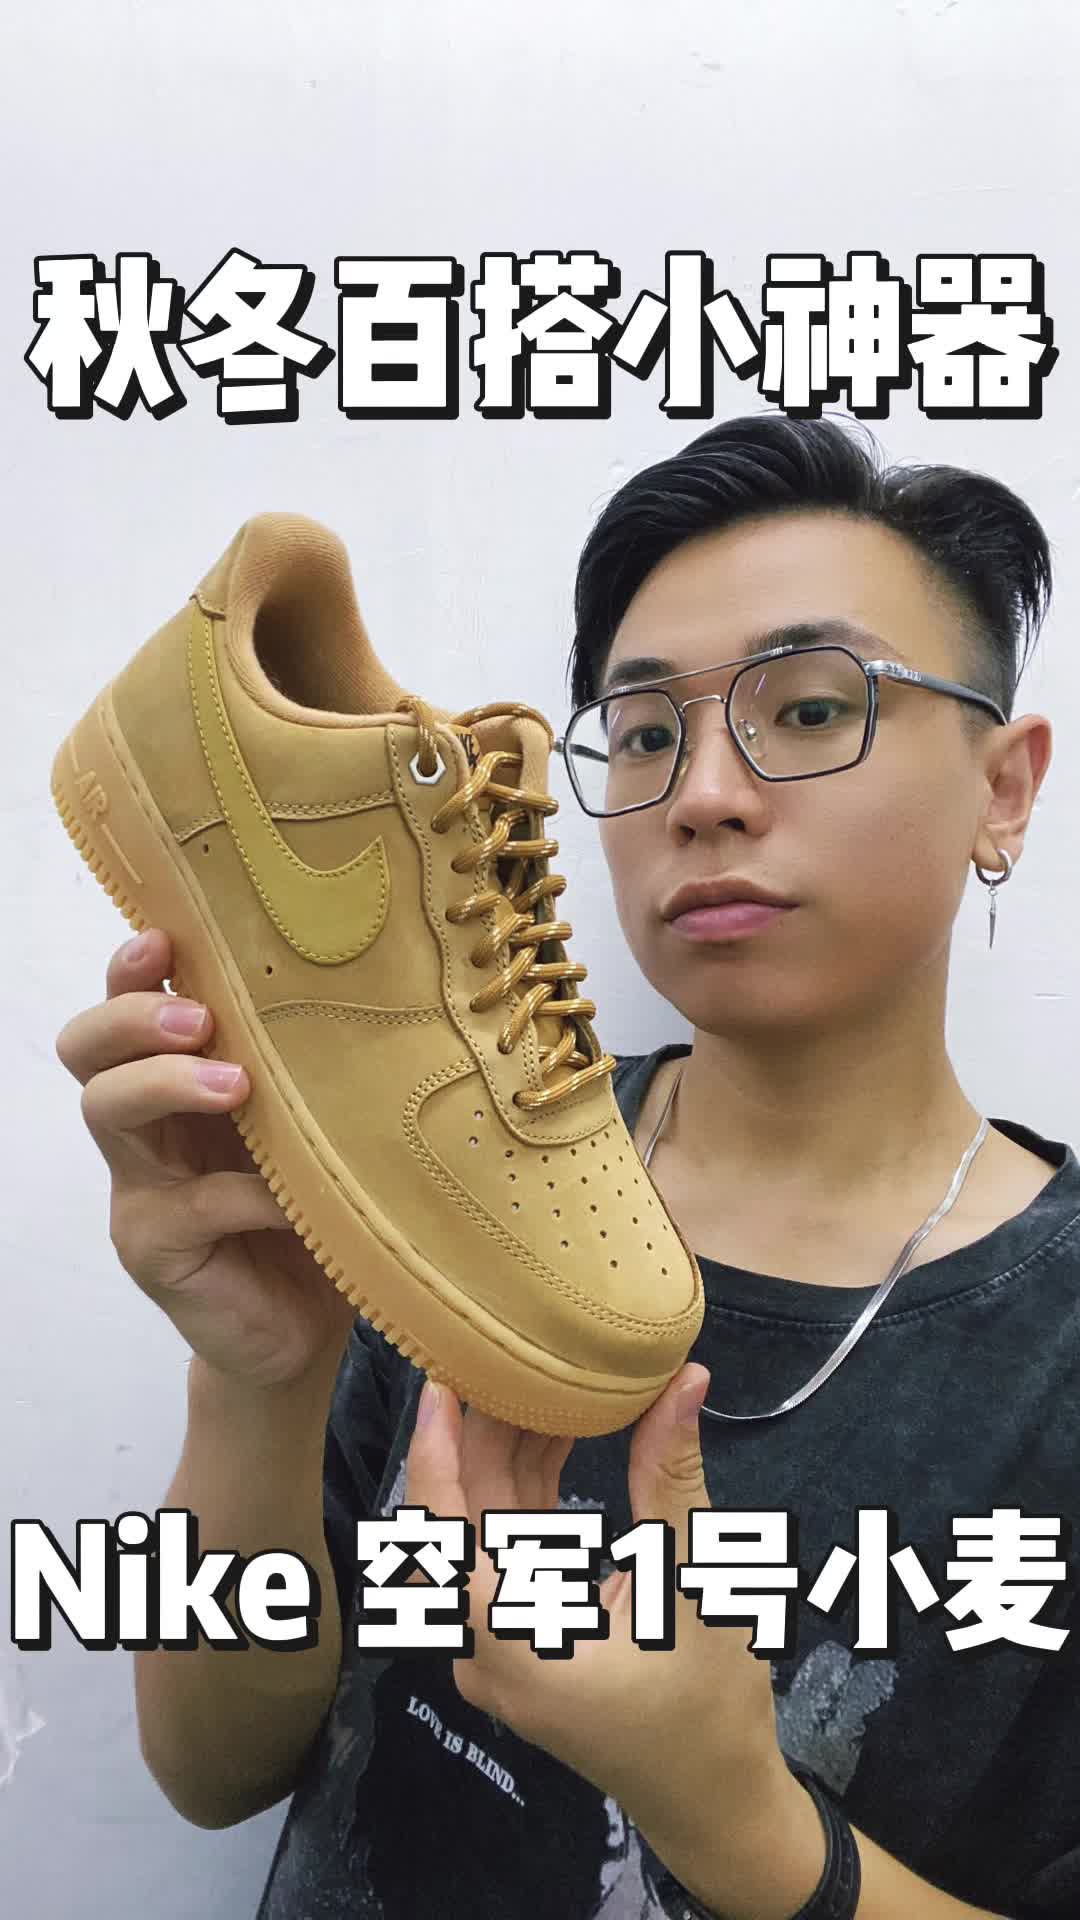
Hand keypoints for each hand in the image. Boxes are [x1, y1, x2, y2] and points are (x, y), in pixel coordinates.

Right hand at [55, 927, 355, 1388]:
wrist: (303, 1329)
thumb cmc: (312, 1210)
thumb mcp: (312, 1131)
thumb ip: (307, 1075)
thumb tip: (367, 992)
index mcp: (178, 1078)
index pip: (127, 1005)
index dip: (133, 969)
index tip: (166, 939)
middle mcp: (146, 1126)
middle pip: (89, 1048)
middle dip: (133, 1018)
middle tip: (199, 1020)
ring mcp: (140, 1188)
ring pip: (109, 1111)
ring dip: (167, 1085)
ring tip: (235, 1086)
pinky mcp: (155, 1249)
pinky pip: (191, 1206)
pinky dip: (249, 1194)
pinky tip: (295, 1201)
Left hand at [402, 1366, 801, 1884]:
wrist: (717, 1802)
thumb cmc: (708, 1707)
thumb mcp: (694, 1586)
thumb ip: (672, 1480)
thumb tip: (686, 1379)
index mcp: (512, 1641)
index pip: (441, 1536)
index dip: (435, 1453)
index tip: (440, 1382)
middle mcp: (485, 1648)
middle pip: (459, 1525)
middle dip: (480, 1438)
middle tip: (506, 1356)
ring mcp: (500, 1650)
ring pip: (482, 1535)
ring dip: (509, 1460)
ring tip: (541, 1381)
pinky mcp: (523, 1643)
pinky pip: (507, 1556)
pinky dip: (528, 1497)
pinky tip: (560, 1437)